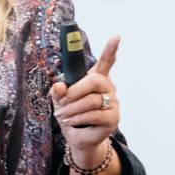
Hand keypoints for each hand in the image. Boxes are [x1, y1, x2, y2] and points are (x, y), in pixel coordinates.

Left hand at [50, 34, 120, 164]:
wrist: (78, 138)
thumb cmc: (71, 114)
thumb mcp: (60, 101)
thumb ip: (58, 91)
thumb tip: (58, 86)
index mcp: (97, 79)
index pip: (106, 62)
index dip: (111, 49)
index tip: (116, 36)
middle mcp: (108, 88)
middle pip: (94, 81)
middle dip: (75, 91)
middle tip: (62, 100)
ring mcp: (113, 103)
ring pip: (91, 101)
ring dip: (72, 108)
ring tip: (62, 115)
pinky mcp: (113, 119)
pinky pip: (94, 115)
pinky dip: (78, 118)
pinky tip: (71, 121)